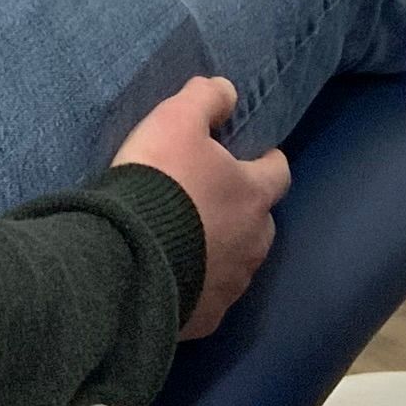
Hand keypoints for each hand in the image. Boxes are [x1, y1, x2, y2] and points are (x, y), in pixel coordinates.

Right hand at [114, 75, 287, 338]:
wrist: (127, 254)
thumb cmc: (160, 180)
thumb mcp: (176, 121)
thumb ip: (205, 99)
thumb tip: (228, 89)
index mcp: (254, 195)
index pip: (278, 171)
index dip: (265, 160)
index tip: (249, 155)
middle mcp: (254, 242)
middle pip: (260, 222)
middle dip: (242, 210)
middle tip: (207, 198)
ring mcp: (233, 283)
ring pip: (238, 261)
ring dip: (220, 249)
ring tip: (185, 239)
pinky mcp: (208, 316)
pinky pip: (209, 297)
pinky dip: (198, 285)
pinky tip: (172, 274)